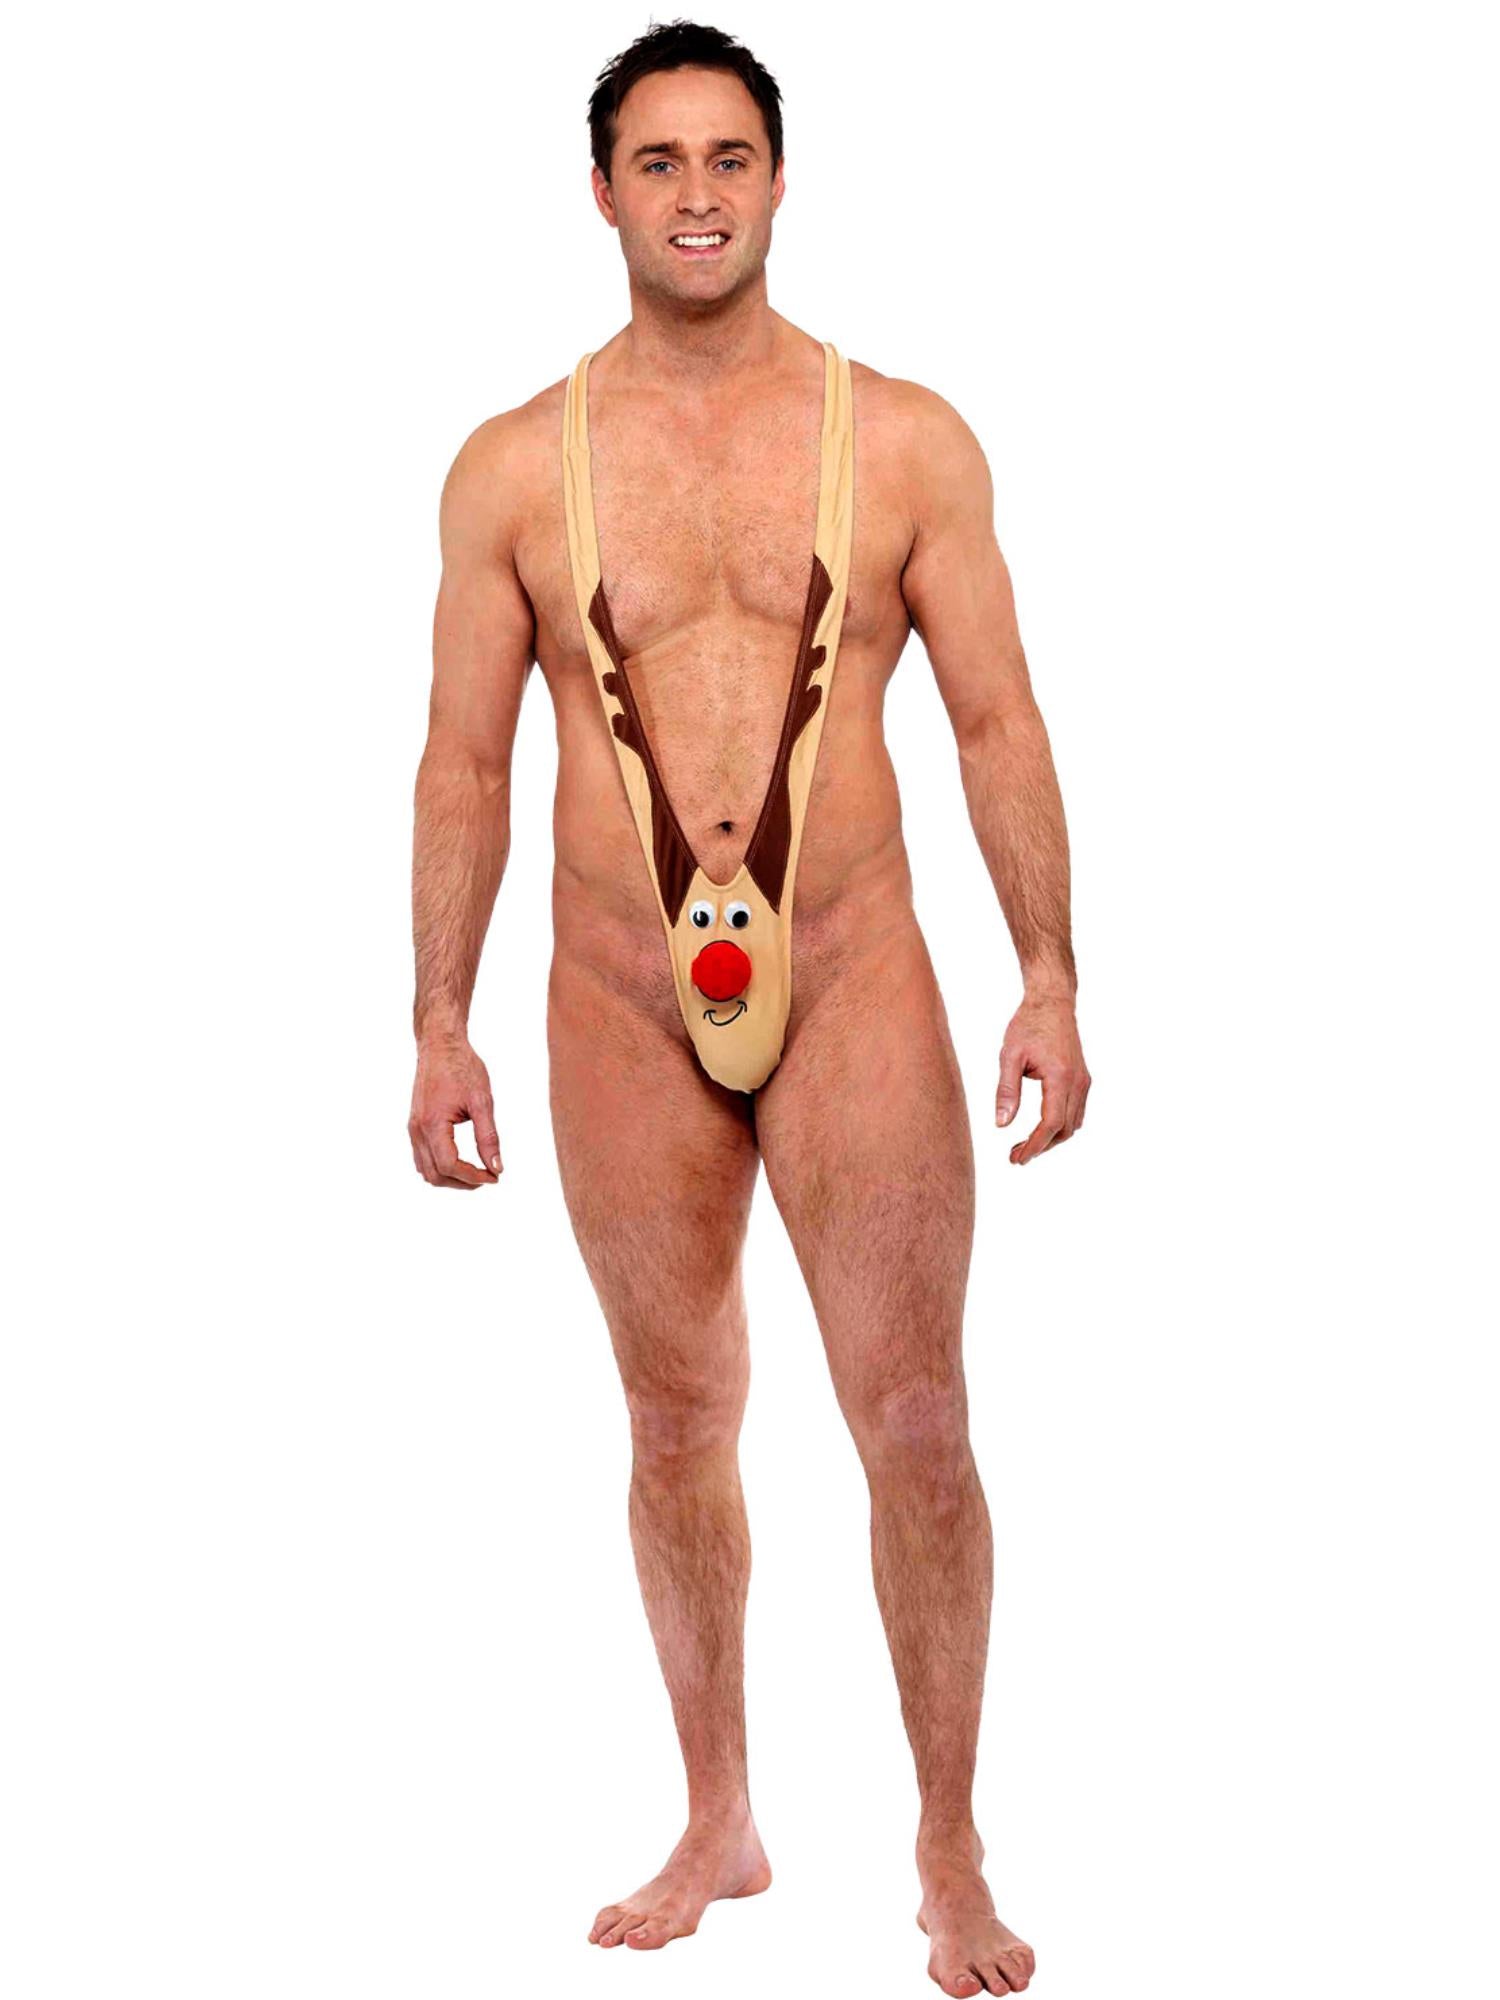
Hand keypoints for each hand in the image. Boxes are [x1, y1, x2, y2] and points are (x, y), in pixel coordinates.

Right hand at [408, 1034, 501, 1188]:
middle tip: (488, 1177)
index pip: (450, 1165)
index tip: (495, 1176)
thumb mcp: (482, 1101)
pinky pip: (422, 1157)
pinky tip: (460, 1162)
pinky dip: (439, 1167)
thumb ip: (488, 1137)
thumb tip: (496, 1167)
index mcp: (432, 1124)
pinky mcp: (415, 1124)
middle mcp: (417, 1129)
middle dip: (463, 1182)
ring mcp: (413, 1128)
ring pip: (426, 1170)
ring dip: (450, 1178)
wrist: (440, 1045)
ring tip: (476, 1172)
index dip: (473, 1177)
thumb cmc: (462, 1067)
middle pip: (435, 1175)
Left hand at [995, 994, 1090, 1164]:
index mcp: (1060, 1077)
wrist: (1052, 1001)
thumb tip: (1001, 1124)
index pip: (1050, 1124)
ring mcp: (1083, 1081)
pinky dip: (1060, 1125)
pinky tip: (1041, 1128)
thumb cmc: (1029, 1024)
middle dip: (1041, 1147)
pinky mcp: (1082, 1078)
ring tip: (1025, 1145)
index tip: (1016, 1158)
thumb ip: (1006, 1091)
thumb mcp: (1009, 1056)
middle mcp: (1078, 1082)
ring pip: (1073, 1124)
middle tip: (1015, 1156)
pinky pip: (1076, 1112)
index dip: (1034, 1146)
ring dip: (1051, 1139)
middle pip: (1064, 1129)